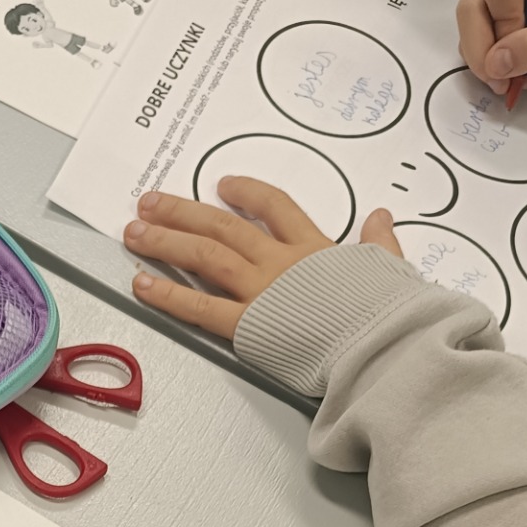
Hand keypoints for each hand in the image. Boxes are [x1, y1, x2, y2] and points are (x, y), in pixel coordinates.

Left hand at [124, 181, 402, 340]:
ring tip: (135, 231)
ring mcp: (261, 291)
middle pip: (224, 226)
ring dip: (166, 241)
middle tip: (151, 202)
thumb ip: (380, 242)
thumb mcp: (390, 267)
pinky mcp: (249, 326)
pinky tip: (142, 283)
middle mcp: (280, 263)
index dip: (246, 192)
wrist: (382, 341)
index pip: (275, 207)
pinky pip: (199, 307)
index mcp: (314, 249)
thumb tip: (382, 217)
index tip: (224, 185)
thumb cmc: (389, 312)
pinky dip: (168, 295)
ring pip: (205, 256)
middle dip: (183, 212)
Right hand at [457, 0, 526, 95]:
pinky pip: (486, 35)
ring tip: (526, 80)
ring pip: (475, 24)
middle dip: (483, 52)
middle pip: (474, 6)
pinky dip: (501, 60)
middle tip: (502, 85)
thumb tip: (495, 66)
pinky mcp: (504, 6)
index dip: (502, 30)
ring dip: (493, 61)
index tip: (519, 62)